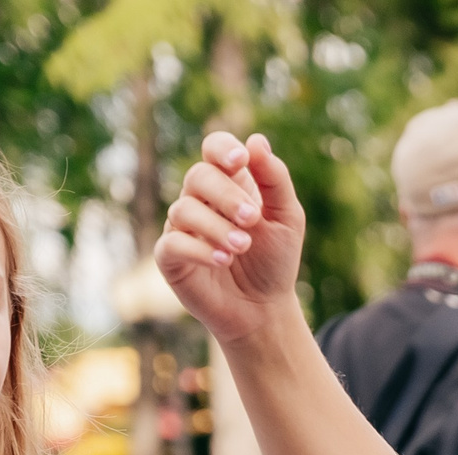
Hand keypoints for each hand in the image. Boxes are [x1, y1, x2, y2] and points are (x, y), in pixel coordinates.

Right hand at [159, 133, 306, 346]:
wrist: (265, 309)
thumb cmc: (275, 261)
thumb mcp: (287, 218)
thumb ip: (274, 180)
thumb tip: (256, 141)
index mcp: (229, 183)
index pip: (214, 148)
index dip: (222, 148)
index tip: (240, 160)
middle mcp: (200, 199)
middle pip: (198, 176)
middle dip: (226, 195)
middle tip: (252, 219)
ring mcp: (182, 227)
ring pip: (184, 209)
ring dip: (216, 226)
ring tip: (242, 247)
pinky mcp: (170, 257)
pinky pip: (173, 243)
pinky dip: (199, 249)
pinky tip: (223, 260)